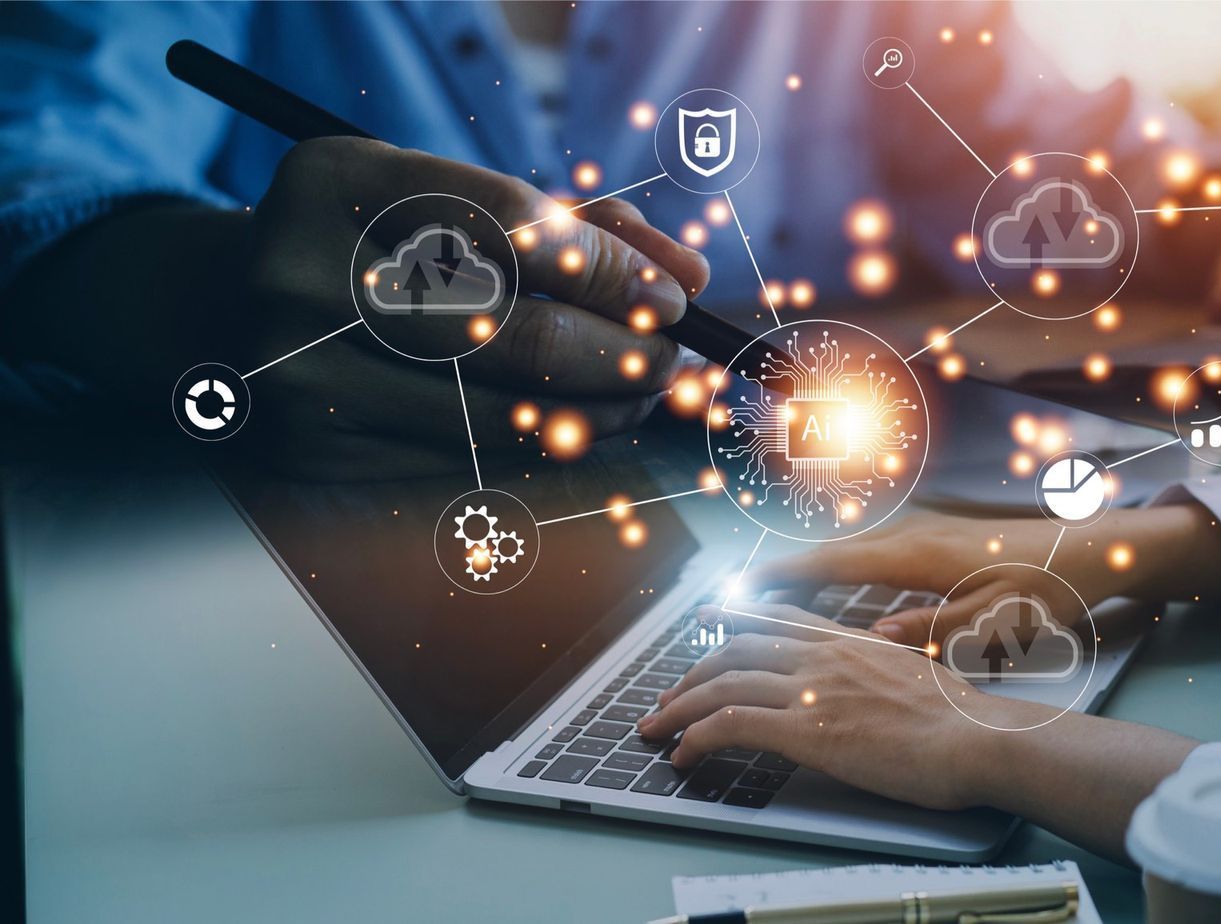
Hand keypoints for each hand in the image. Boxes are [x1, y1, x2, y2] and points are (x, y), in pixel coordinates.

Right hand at [238, 137, 708, 477]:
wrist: (220, 315)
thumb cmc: (372, 248)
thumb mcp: (446, 200)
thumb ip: (571, 224)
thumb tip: (687, 275)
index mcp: (337, 183)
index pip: (512, 227)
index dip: (614, 270)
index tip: (674, 295)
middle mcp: (303, 276)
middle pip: (514, 335)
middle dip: (624, 354)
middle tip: (674, 359)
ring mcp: (299, 373)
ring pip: (500, 415)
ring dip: (600, 412)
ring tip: (643, 393)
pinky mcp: (311, 453)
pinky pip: (467, 459)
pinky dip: (543, 446)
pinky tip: (579, 423)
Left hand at [640, 604, 1022, 810]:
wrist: (978, 739)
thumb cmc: (961, 719)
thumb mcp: (918, 674)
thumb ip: (885, 666)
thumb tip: (879, 672)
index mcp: (850, 641)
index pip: (778, 619)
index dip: (735, 618)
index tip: (708, 617)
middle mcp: (824, 655)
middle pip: (738, 648)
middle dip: (693, 672)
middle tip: (669, 695)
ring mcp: (813, 689)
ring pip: (723, 682)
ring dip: (679, 707)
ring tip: (657, 729)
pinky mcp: (806, 730)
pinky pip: (732, 724)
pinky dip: (696, 737)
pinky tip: (683, 753)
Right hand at [749, 511, 1130, 645]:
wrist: (1101, 547)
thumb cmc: (1051, 586)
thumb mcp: (994, 621)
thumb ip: (930, 631)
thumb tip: (869, 640)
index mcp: (919, 555)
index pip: (834, 565)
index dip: (783, 575)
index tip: (742, 585)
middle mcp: (916, 534)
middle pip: (834, 552)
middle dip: (786, 572)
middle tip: (742, 596)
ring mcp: (930, 532)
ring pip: (855, 550)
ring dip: (815, 568)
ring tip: (776, 591)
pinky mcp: (945, 538)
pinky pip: (878, 551)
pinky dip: (847, 567)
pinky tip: (845, 582)